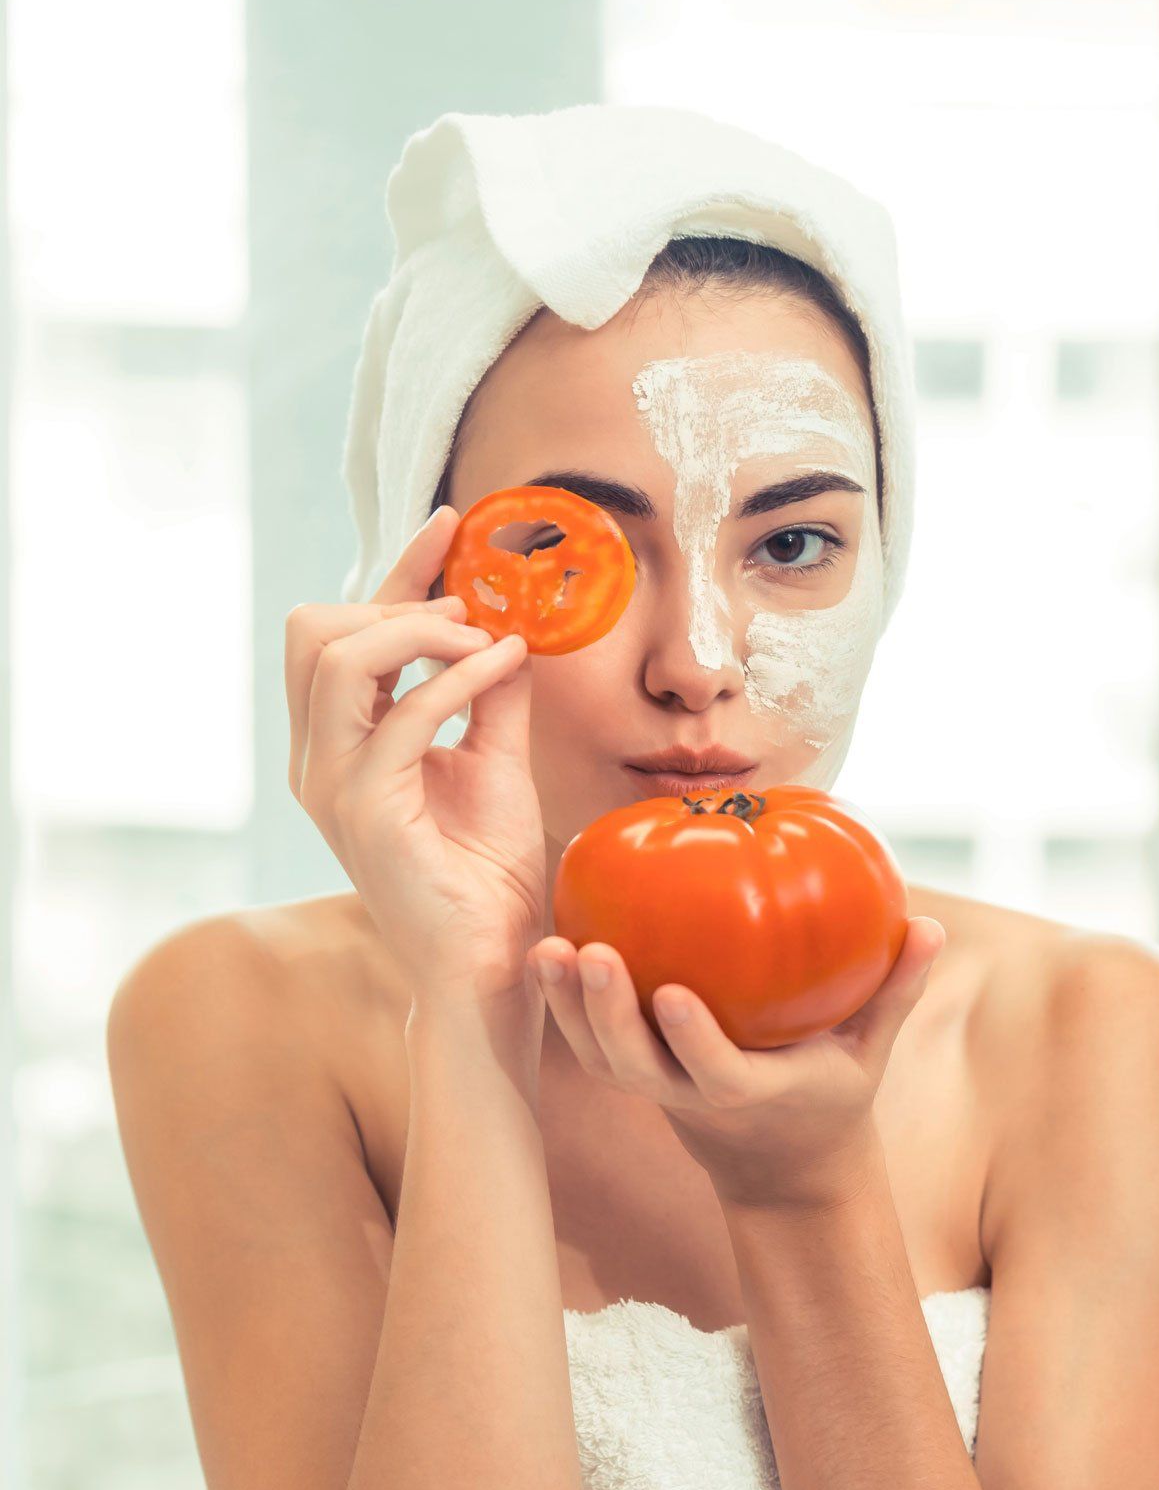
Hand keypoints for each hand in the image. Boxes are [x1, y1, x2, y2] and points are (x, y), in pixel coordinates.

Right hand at [286, 504, 545, 1010]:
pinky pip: (403, 712)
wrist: (490, 964)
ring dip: (422, 630)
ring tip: (487, 641)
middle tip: (476, 615)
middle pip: (316, 627)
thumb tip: (512, 629)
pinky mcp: (362, 809)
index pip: (343, 630)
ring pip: (338, 655)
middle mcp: (320, 758)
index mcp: (340, 743)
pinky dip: (459, 678)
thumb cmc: (489, 877)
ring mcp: (332, 783)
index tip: (450, 526)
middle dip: (399, 598)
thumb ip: (494, 698)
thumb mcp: (498, 764)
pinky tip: (505, 670)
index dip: (395, 569)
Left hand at [528, 918, 947, 1208]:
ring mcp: (655, 1090)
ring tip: (547, 949)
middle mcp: (691, 1097)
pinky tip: (543, 947)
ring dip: (568, 1008)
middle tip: (591, 952)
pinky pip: (588, 1042)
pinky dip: (562, 1004)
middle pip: (637, 1068)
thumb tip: (932, 924)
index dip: (691, 1041)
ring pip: (599, 1059)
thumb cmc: (831, 1094)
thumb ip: (897, 990)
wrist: (779, 1166)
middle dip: (609, 1015)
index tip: (671, 996)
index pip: (715, 1075)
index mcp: (750, 1095)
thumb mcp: (872, 1051)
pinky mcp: (630, 1076)